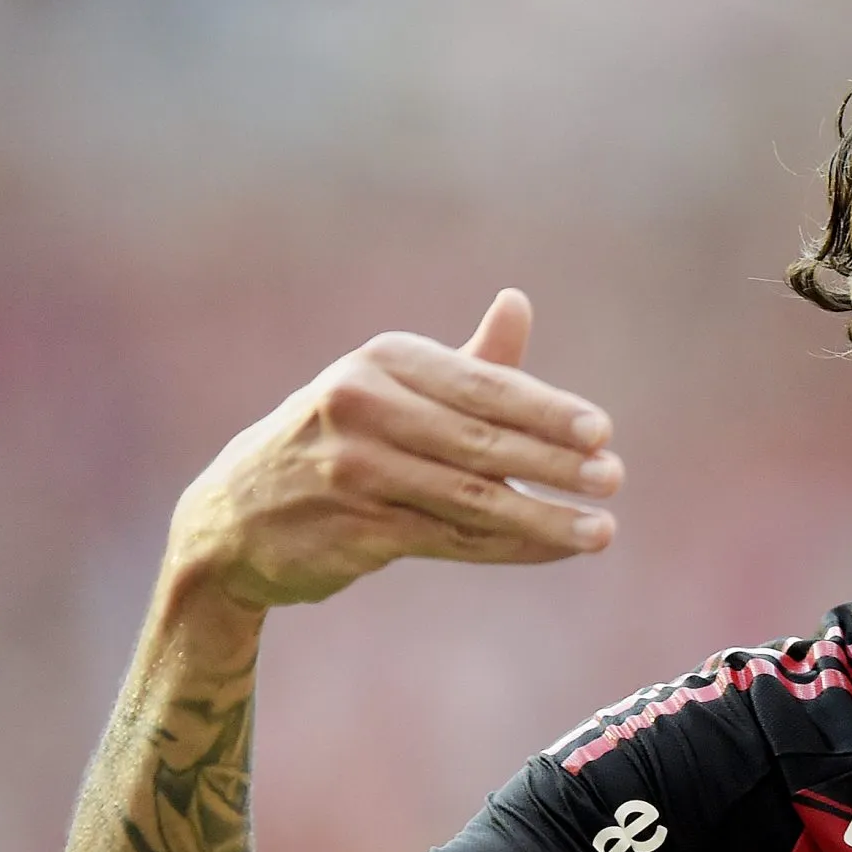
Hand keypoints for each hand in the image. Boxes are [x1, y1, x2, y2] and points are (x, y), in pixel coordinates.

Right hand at [163, 289, 621, 608]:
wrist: (236, 515)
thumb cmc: (338, 439)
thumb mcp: (390, 386)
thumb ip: (465, 359)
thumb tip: (518, 302)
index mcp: (381, 362)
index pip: (481, 386)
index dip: (546, 410)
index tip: (602, 431)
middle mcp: (362, 409)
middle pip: (481, 442)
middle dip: (555, 464)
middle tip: (615, 478)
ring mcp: (355, 472)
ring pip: (471, 498)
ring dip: (544, 517)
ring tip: (602, 530)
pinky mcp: (355, 529)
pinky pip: (452, 540)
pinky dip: (509, 547)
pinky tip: (554, 549)